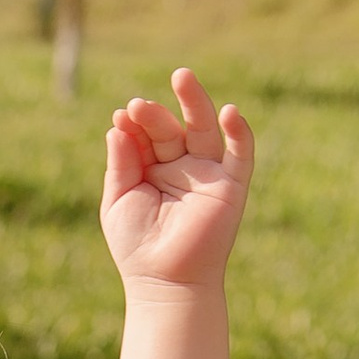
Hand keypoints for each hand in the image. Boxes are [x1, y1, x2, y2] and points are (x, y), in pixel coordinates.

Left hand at [101, 70, 253, 295]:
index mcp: (154, 168)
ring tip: (181, 77)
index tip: (120, 117)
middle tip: (137, 105)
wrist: (165, 281)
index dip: (134, 123)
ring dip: (195, 102)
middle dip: (156, 115)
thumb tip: (117, 124)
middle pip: (173, 127)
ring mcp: (207, 174)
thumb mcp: (118, 199)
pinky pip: (240, 153)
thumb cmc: (137, 246)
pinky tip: (229, 112)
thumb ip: (121, 162)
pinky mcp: (231, 186)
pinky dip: (240, 132)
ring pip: (205, 129)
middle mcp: (182, 166)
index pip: (146, 135)